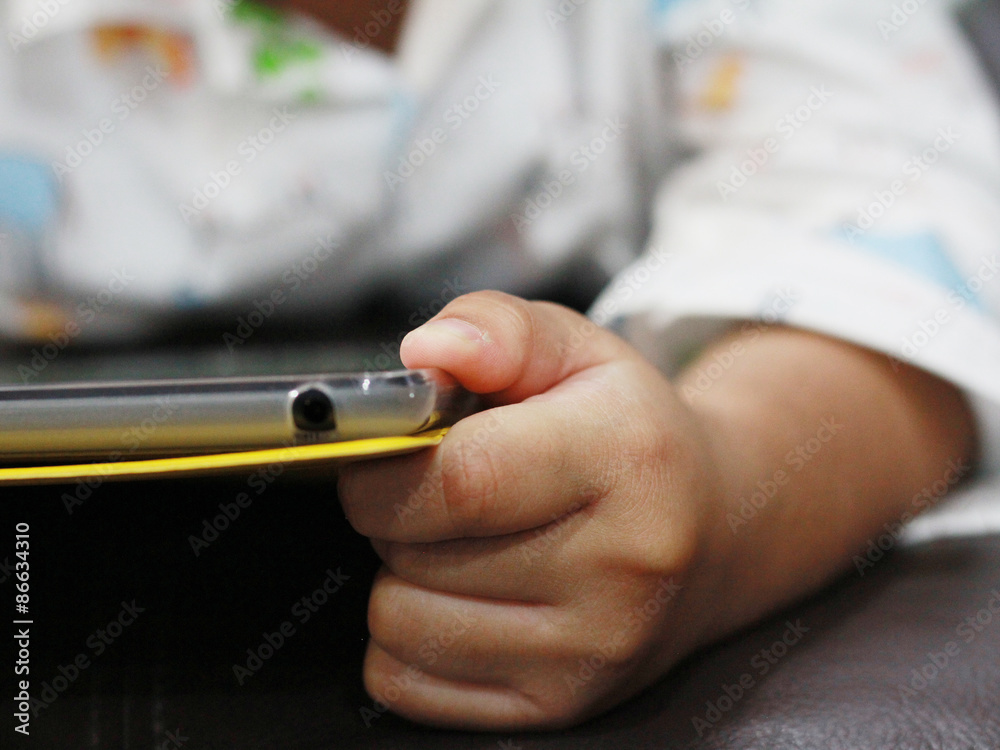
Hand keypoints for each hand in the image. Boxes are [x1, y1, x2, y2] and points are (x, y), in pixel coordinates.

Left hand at [338, 291, 730, 729]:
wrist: (713, 531)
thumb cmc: (630, 435)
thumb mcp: (576, 349)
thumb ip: (496, 327)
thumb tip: (429, 353)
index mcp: (626, 458)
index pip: (460, 480)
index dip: (388, 465)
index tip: (387, 452)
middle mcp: (621, 568)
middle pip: (414, 554)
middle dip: (398, 514)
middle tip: (453, 492)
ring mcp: (594, 652)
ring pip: (398, 623)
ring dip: (405, 577)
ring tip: (469, 543)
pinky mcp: (563, 707)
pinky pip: (406, 682)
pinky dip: (412, 639)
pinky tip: (467, 598)